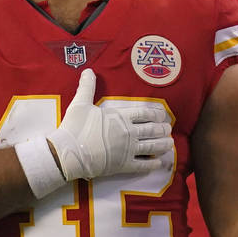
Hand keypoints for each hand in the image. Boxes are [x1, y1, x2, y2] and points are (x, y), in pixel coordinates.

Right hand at [46, 69, 172, 179]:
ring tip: (170, 143)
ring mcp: (127, 150)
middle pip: (151, 130)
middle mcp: (128, 132)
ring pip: (151, 147)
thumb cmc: (74, 127)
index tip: (162, 115)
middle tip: (168, 129)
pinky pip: (142, 165)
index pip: (144, 113)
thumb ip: (87, 87)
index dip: (156, 114)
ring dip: (163, 145)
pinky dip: (152, 164)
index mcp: (120, 117)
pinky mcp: (123, 166)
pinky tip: (159, 163)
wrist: (67, 152)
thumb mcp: (80, 103)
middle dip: (162, 129)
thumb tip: (88, 70)